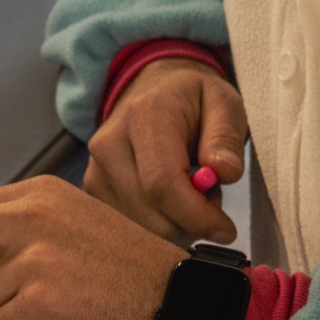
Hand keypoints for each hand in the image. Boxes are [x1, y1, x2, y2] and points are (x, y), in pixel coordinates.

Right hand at [85, 57, 246, 245]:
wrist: (153, 90)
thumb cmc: (193, 100)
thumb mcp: (224, 104)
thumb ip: (226, 138)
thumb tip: (224, 173)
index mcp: (144, 116)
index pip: (162, 183)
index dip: (195, 216)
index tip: (225, 230)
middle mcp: (110, 143)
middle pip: (150, 213)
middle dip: (191, 223)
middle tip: (213, 201)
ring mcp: (96, 168)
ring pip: (141, 226)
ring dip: (176, 224)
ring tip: (191, 190)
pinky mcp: (94, 188)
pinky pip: (131, 226)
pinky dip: (159, 224)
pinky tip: (169, 197)